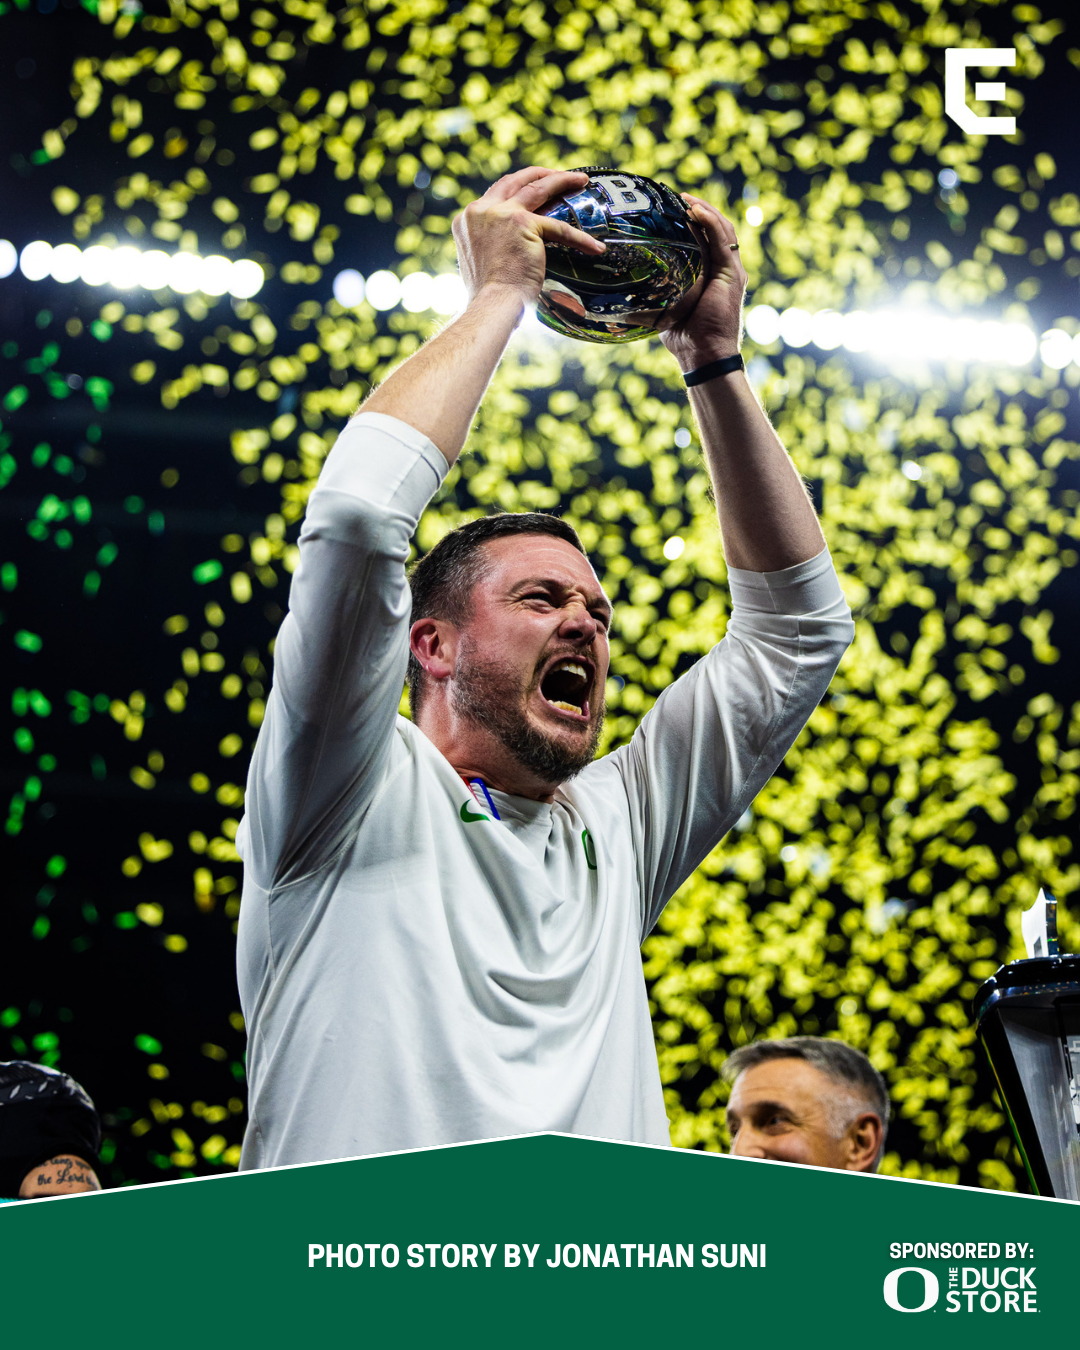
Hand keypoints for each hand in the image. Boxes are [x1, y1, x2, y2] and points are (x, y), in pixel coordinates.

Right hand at [453, 167, 605, 308]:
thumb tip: (508, 246)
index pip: (497, 193)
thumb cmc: (488, 295)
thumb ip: (491, 243)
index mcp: (468, 218)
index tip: (534, 186)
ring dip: (562, 181)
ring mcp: (502, 214)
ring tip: (581, 181)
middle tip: (561, 176)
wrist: (490, 304)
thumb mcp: (480, 260)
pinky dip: (579, 238)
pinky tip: (595, 246)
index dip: (518, 187)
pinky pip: (559, 228)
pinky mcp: (523, 224)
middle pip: (516, 181)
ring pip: (538, 188)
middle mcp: (481, 210)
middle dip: (541, 174)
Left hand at [660, 196, 746, 371]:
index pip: (703, 238)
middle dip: (697, 209)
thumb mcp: (659, 312)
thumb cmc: (682, 337)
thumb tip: (609, 303)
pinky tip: (696, 211)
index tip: (668, 208)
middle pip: (713, 228)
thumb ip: (643, 302)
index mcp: (709, 273)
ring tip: (685, 199)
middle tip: (674, 197)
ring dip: (704, 210)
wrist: (702, 354)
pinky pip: (724, 241)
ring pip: (721, 229)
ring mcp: (730, 270)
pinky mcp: (733, 274)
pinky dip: (711, 223)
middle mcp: (722, 268)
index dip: (689, 221)